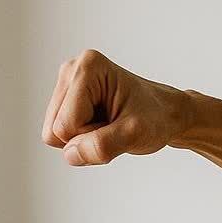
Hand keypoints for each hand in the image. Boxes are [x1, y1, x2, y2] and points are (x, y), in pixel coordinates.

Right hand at [41, 49, 191, 165]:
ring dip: (84, 139)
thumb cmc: (157, 118)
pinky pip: (59, 134)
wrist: (167, 113)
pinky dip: (83, 137)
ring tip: (110, 125)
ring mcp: (66, 84)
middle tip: (115, 126)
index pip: (65, 125)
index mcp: (88, 67)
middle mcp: (71, 70)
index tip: (119, 122)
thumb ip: (103, 145)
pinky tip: (103, 124)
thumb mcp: (135, 134)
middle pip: (54, 131)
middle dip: (86, 138)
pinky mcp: (66, 98)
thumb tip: (70, 155)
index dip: (92, 136)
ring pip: (54, 135)